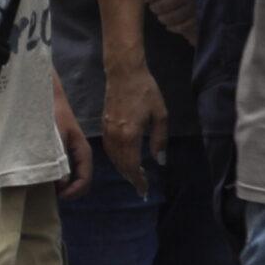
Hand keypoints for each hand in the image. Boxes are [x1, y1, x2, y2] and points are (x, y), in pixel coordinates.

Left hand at [53, 82, 91, 199]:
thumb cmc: (52, 114)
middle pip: (79, 182)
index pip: (85, 180)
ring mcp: (70, 154)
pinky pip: (61, 170)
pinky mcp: (60, 152)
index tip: (57, 195)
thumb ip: (59, 159)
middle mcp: (79, 156)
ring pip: (69, 177)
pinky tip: (40, 174)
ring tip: (42, 185)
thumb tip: (61, 184)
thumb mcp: (55, 137)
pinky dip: (52, 177)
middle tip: (47, 192)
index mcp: (83, 152)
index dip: (73, 192)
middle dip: (66, 191)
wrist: (47, 97)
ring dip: (58, 185)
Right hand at [101, 60, 166, 196]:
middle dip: (131, 177)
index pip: (132, 165)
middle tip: (142, 186)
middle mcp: (115, 136)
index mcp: (130, 134)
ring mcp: (107, 131)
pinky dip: (116, 159)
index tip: (145, 189)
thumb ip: (160, 139)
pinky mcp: (104, 126)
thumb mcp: (160, 114)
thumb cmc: (146, 91)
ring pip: (113, 159)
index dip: (138, 180)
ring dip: (123, 170)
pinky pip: (108, 150)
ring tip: (135, 176)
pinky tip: (123, 161)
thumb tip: (160, 160)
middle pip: (121, 165)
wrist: (124, 74)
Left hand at [145, 0, 199, 44]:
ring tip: (162, 14)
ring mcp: (197, 6)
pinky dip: (174, 27)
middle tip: (153, 5)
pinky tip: (171, 24)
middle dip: (154, 7)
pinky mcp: (204, 17)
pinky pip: (184, 27)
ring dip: (163, 17)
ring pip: (171, 18)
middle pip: (162, 5)